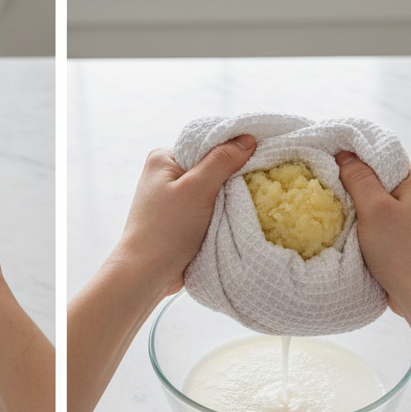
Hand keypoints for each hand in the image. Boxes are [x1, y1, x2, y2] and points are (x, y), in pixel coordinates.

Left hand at [111, 135, 256, 299]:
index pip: (207, 143)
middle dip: (233, 175)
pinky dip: (223, 211)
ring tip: (254, 198)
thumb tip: (247, 138)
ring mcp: (173, 196)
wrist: (147, 273)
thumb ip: (222, 161)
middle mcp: (166, 173)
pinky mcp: (181, 217)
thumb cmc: (166, 229)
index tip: (263, 155)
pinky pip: (210, 206)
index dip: (234, 148)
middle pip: (212, 165)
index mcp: (164, 158)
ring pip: (213, 188)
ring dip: (230, 196)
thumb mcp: (197, 189)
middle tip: (262, 180)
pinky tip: (239, 214)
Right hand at [336, 153, 410, 319]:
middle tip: (345, 211)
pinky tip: (370, 239)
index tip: (337, 188)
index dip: (355, 172)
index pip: (380, 160)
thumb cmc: (401, 251)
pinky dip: (378, 225)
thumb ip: (357, 178)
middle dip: (362, 194)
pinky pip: (393, 217)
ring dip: (368, 213)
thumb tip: (344, 154)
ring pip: (386, 200)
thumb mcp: (372, 209)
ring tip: (357, 229)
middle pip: (383, 180)